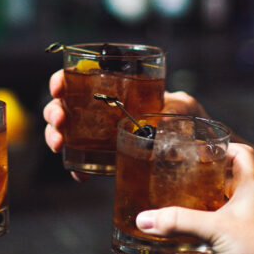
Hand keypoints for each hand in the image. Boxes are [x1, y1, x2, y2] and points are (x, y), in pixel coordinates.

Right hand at [42, 69, 208, 179]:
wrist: (199, 150)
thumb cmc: (190, 119)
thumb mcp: (184, 105)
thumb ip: (175, 106)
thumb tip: (158, 119)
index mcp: (115, 89)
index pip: (79, 79)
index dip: (62, 80)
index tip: (59, 87)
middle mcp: (101, 111)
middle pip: (64, 106)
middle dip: (54, 111)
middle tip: (60, 120)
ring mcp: (100, 136)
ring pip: (65, 132)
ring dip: (55, 136)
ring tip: (59, 144)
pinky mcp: (106, 160)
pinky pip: (83, 163)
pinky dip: (77, 168)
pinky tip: (79, 174)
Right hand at [135, 143, 253, 253]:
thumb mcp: (216, 228)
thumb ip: (178, 221)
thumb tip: (146, 218)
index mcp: (250, 186)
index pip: (240, 153)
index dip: (221, 146)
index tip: (197, 146)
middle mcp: (248, 202)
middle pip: (225, 178)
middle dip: (202, 174)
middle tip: (177, 173)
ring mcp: (243, 224)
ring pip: (219, 205)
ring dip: (199, 202)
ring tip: (173, 199)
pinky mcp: (237, 244)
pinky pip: (215, 230)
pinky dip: (199, 228)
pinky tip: (181, 233)